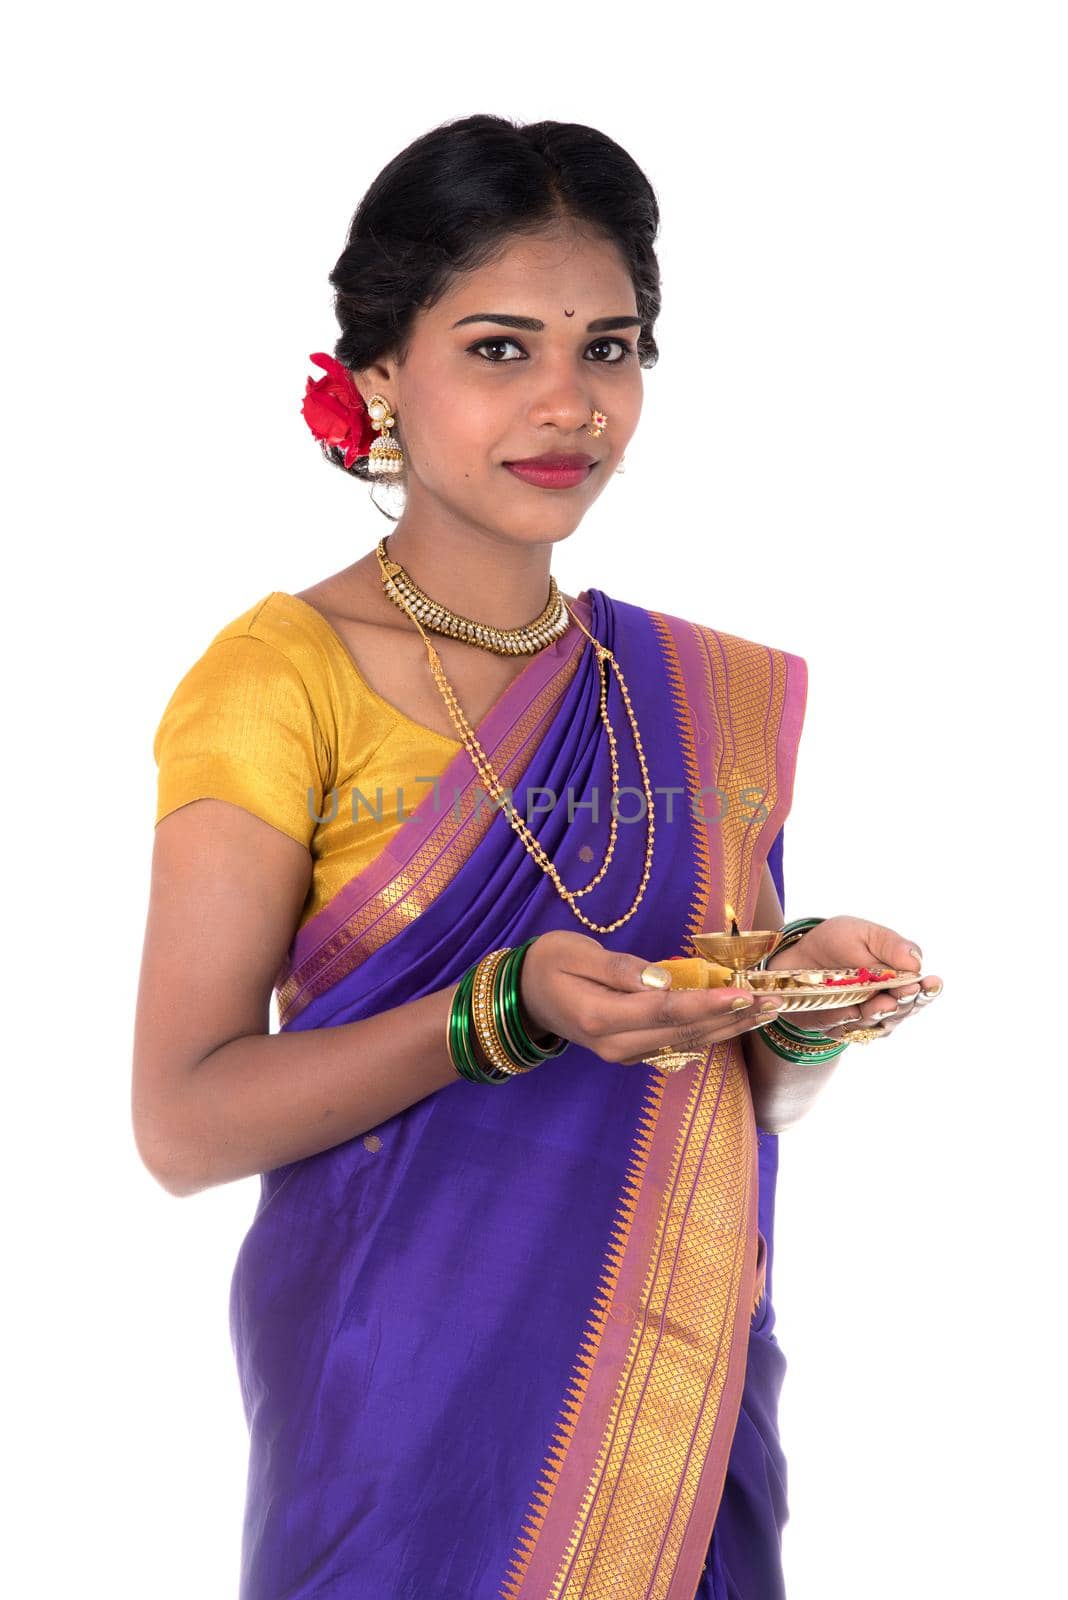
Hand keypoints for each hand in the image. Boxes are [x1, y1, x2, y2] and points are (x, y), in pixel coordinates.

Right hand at [519, 930, 790, 1065]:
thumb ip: (617, 968)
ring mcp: (625, 1054)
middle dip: (733, 1016)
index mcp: (601, 1018)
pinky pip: (679, 1045)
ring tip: (767, 1010)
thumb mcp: (573, 953)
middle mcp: (617, 1044)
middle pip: (685, 1032)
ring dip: (730, 1028)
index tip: (744, 991)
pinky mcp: (634, 1052)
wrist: (524, 997)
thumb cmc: (548, 964)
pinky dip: (711, 1033)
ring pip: (688, 1044)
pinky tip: (737, 1021)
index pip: (666, 1011)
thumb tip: (663, 978)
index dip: (708, 1002)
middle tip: (773, 999)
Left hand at [766, 915, 942, 1039]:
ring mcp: (864, 1020)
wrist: (795, 960)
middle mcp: (887, 1003)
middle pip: (902, 1010)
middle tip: (903, 993)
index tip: (929, 984)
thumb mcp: (861, 933)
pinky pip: (844, 1028)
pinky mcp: (839, 1029)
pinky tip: (848, 1011)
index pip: (921, 990)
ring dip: (878, 1014)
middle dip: (904, 1002)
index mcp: (899, 979)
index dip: (927, 990)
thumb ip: (889, 946)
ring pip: (876, 1023)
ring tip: (882, 1003)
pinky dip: (845, 1020)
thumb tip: (916, 960)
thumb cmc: (836, 943)